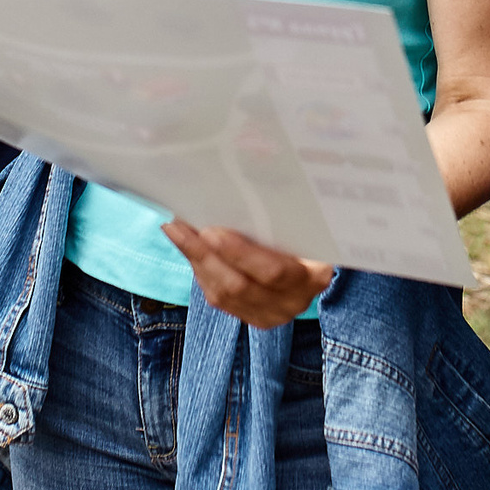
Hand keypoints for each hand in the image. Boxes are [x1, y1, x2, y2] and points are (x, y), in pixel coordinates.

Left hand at [163, 222, 333, 327]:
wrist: (315, 265)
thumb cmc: (308, 233)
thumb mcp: (306, 222)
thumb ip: (282, 210)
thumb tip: (246, 172)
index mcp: (313, 275)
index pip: (275, 271)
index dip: (241, 254)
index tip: (213, 231)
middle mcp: (293, 301)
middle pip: (241, 286)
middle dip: (207, 256)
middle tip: (182, 227)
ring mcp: (270, 314)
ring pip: (224, 294)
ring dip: (196, 260)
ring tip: (175, 230)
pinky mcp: (250, 317)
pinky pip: (218, 298)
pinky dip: (199, 270)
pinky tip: (186, 246)